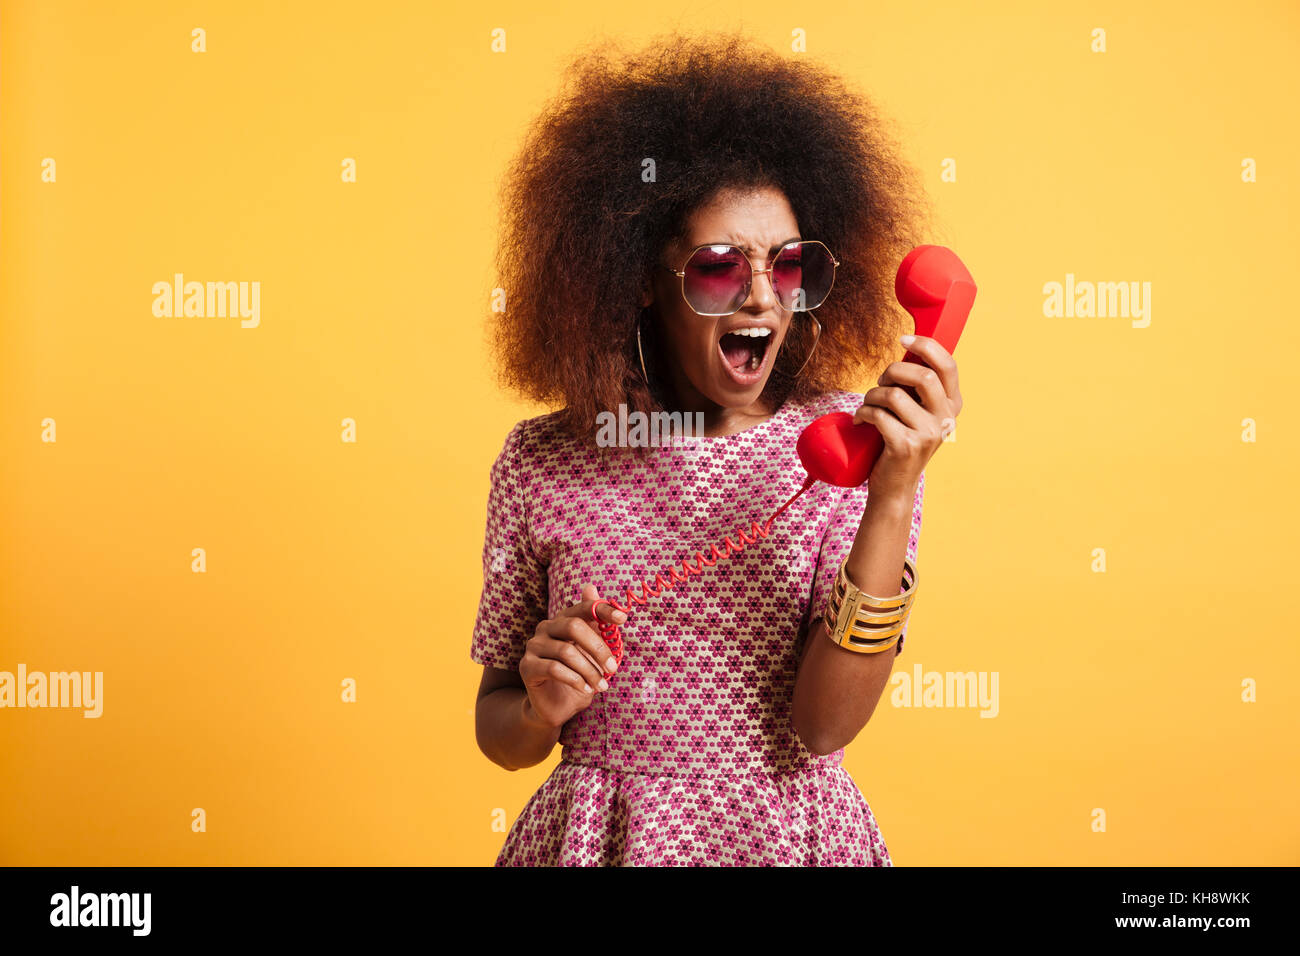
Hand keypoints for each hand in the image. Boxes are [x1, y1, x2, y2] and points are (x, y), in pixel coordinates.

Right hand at [518, 583, 625, 728]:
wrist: (556, 706)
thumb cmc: (578, 676)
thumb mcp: (592, 653)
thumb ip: (595, 625)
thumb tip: (591, 587)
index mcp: (563, 620)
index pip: (583, 608)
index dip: (603, 610)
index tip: (623, 619)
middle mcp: (546, 628)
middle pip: (573, 626)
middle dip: (598, 648)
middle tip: (613, 668)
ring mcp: (534, 646)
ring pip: (566, 652)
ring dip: (589, 671)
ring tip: (601, 685)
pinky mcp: (527, 666)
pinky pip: (554, 669)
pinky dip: (575, 680)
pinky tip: (586, 689)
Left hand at [852, 334, 962, 500]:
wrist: (894, 486)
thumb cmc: (900, 440)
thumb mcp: (917, 412)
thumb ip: (918, 386)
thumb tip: (908, 347)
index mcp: (952, 406)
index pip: (948, 365)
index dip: (926, 346)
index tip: (904, 338)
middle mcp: (945, 419)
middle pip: (922, 376)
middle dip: (892, 371)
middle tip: (881, 383)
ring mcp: (928, 434)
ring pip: (894, 395)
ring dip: (872, 396)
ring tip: (868, 406)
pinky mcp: (906, 446)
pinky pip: (878, 415)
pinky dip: (863, 413)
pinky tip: (861, 422)